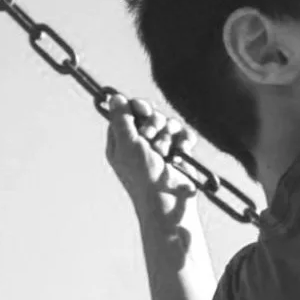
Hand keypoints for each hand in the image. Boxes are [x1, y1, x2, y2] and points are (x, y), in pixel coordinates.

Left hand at [105, 93, 197, 212]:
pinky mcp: (180, 153)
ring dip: (169, 136)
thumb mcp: (127, 145)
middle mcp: (141, 143)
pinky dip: (185, 140)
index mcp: (122, 142)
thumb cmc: (143, 177)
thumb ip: (121, 119)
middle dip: (155, 124)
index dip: (136, 108)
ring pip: (169, 123)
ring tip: (167, 153)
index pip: (127, 113)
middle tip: (152, 138)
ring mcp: (162, 148)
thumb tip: (114, 97)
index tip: (143, 110)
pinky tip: (184, 150)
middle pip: (150, 115)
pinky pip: (185, 134)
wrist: (170, 202)